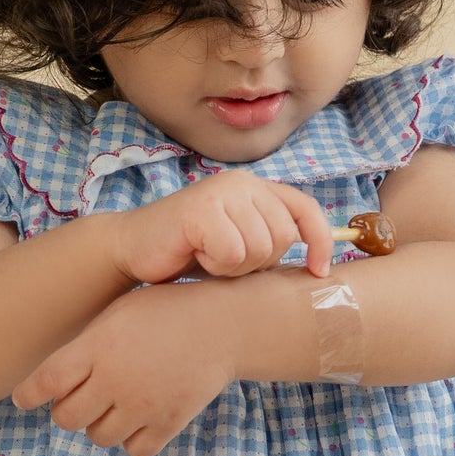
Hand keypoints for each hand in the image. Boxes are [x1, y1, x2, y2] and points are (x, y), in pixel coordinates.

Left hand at [12, 283, 233, 455]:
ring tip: (114, 404)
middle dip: (66, 410)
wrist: (224, 323)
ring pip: (98, 437)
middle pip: (67, 418)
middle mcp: (117, 378)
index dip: (29, 394)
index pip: (47, 381)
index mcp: (100, 346)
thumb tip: (51, 380)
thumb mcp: (119, 313)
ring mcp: (144, 405)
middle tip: (78, 399)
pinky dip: (130, 440)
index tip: (24, 399)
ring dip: (99, 424)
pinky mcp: (169, 423)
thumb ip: (86, 345)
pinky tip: (136, 419)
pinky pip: (133, 450)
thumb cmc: (165, 311)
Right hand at [108, 174, 333, 285]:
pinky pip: (232, 252)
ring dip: (235, 267)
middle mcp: (242, 183)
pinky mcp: (202, 209)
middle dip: (259, 263)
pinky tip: (195, 253)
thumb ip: (269, 242)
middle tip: (226, 259)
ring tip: (208, 255)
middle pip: (283, 237)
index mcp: (256, 188)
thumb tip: (317, 265)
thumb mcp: (239, 244)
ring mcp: (221, 193)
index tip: (319, 272)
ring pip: (259, 247)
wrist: (133, 248)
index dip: (321, 242)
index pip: (306, 210)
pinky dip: (215, 265)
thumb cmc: (188, 251)